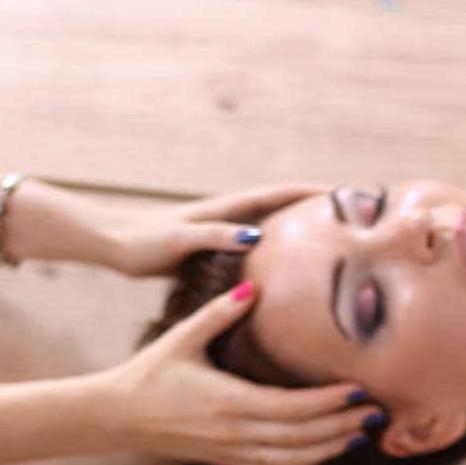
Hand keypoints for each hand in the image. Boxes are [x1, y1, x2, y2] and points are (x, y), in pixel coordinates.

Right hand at [101, 280, 383, 464]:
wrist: (118, 416)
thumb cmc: (149, 373)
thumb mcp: (183, 336)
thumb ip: (220, 312)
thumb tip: (253, 285)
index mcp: (228, 400)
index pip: (292, 407)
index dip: (329, 402)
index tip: (358, 390)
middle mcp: (234, 432)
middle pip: (301, 437)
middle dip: (341, 426)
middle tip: (376, 414)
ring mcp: (231, 451)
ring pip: (291, 459)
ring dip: (329, 450)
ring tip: (361, 436)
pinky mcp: (226, 461)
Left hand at [103, 182, 327, 277]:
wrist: (115, 245)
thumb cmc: (144, 241)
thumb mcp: (181, 240)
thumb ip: (216, 236)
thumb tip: (256, 236)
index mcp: (227, 211)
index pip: (278, 194)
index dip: (311, 193)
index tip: (345, 194)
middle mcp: (230, 218)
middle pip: (281, 208)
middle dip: (313, 208)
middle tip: (350, 215)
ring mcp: (224, 233)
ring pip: (272, 229)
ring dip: (297, 231)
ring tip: (329, 242)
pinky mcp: (215, 252)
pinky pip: (256, 250)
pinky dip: (276, 254)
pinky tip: (285, 271)